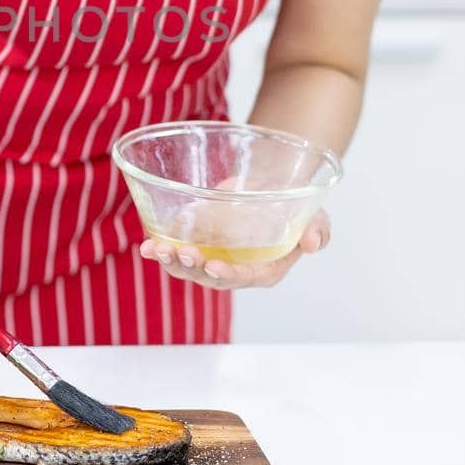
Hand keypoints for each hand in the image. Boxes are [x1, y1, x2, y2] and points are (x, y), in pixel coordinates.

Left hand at [139, 209, 330, 290]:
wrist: (272, 186)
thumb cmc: (294, 208)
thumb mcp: (316, 217)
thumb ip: (318, 230)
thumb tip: (311, 241)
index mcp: (264, 269)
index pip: (245, 278)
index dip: (229, 275)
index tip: (214, 266)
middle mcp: (235, 268)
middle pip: (210, 277)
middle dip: (193, 268)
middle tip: (182, 254)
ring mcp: (213, 257)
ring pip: (188, 268)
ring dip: (171, 261)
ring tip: (156, 250)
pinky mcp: (196, 243)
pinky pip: (175, 252)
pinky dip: (159, 250)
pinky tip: (146, 246)